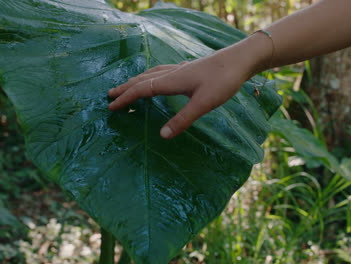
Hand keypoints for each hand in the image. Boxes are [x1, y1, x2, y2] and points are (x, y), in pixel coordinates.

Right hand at [108, 50, 254, 138]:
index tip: (111, 106)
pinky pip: (162, 72)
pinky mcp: (189, 69)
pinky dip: (152, 76)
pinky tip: (160, 78)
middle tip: (110, 95)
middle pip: (143, 79)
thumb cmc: (222, 81)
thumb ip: (183, 120)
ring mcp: (180, 69)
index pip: (141, 90)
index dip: (125, 98)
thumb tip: (162, 136)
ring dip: (137, 81)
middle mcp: (172, 73)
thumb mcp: (203, 103)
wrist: (239, 60)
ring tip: (129, 86)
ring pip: (152, 74)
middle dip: (126, 88)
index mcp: (171, 81)